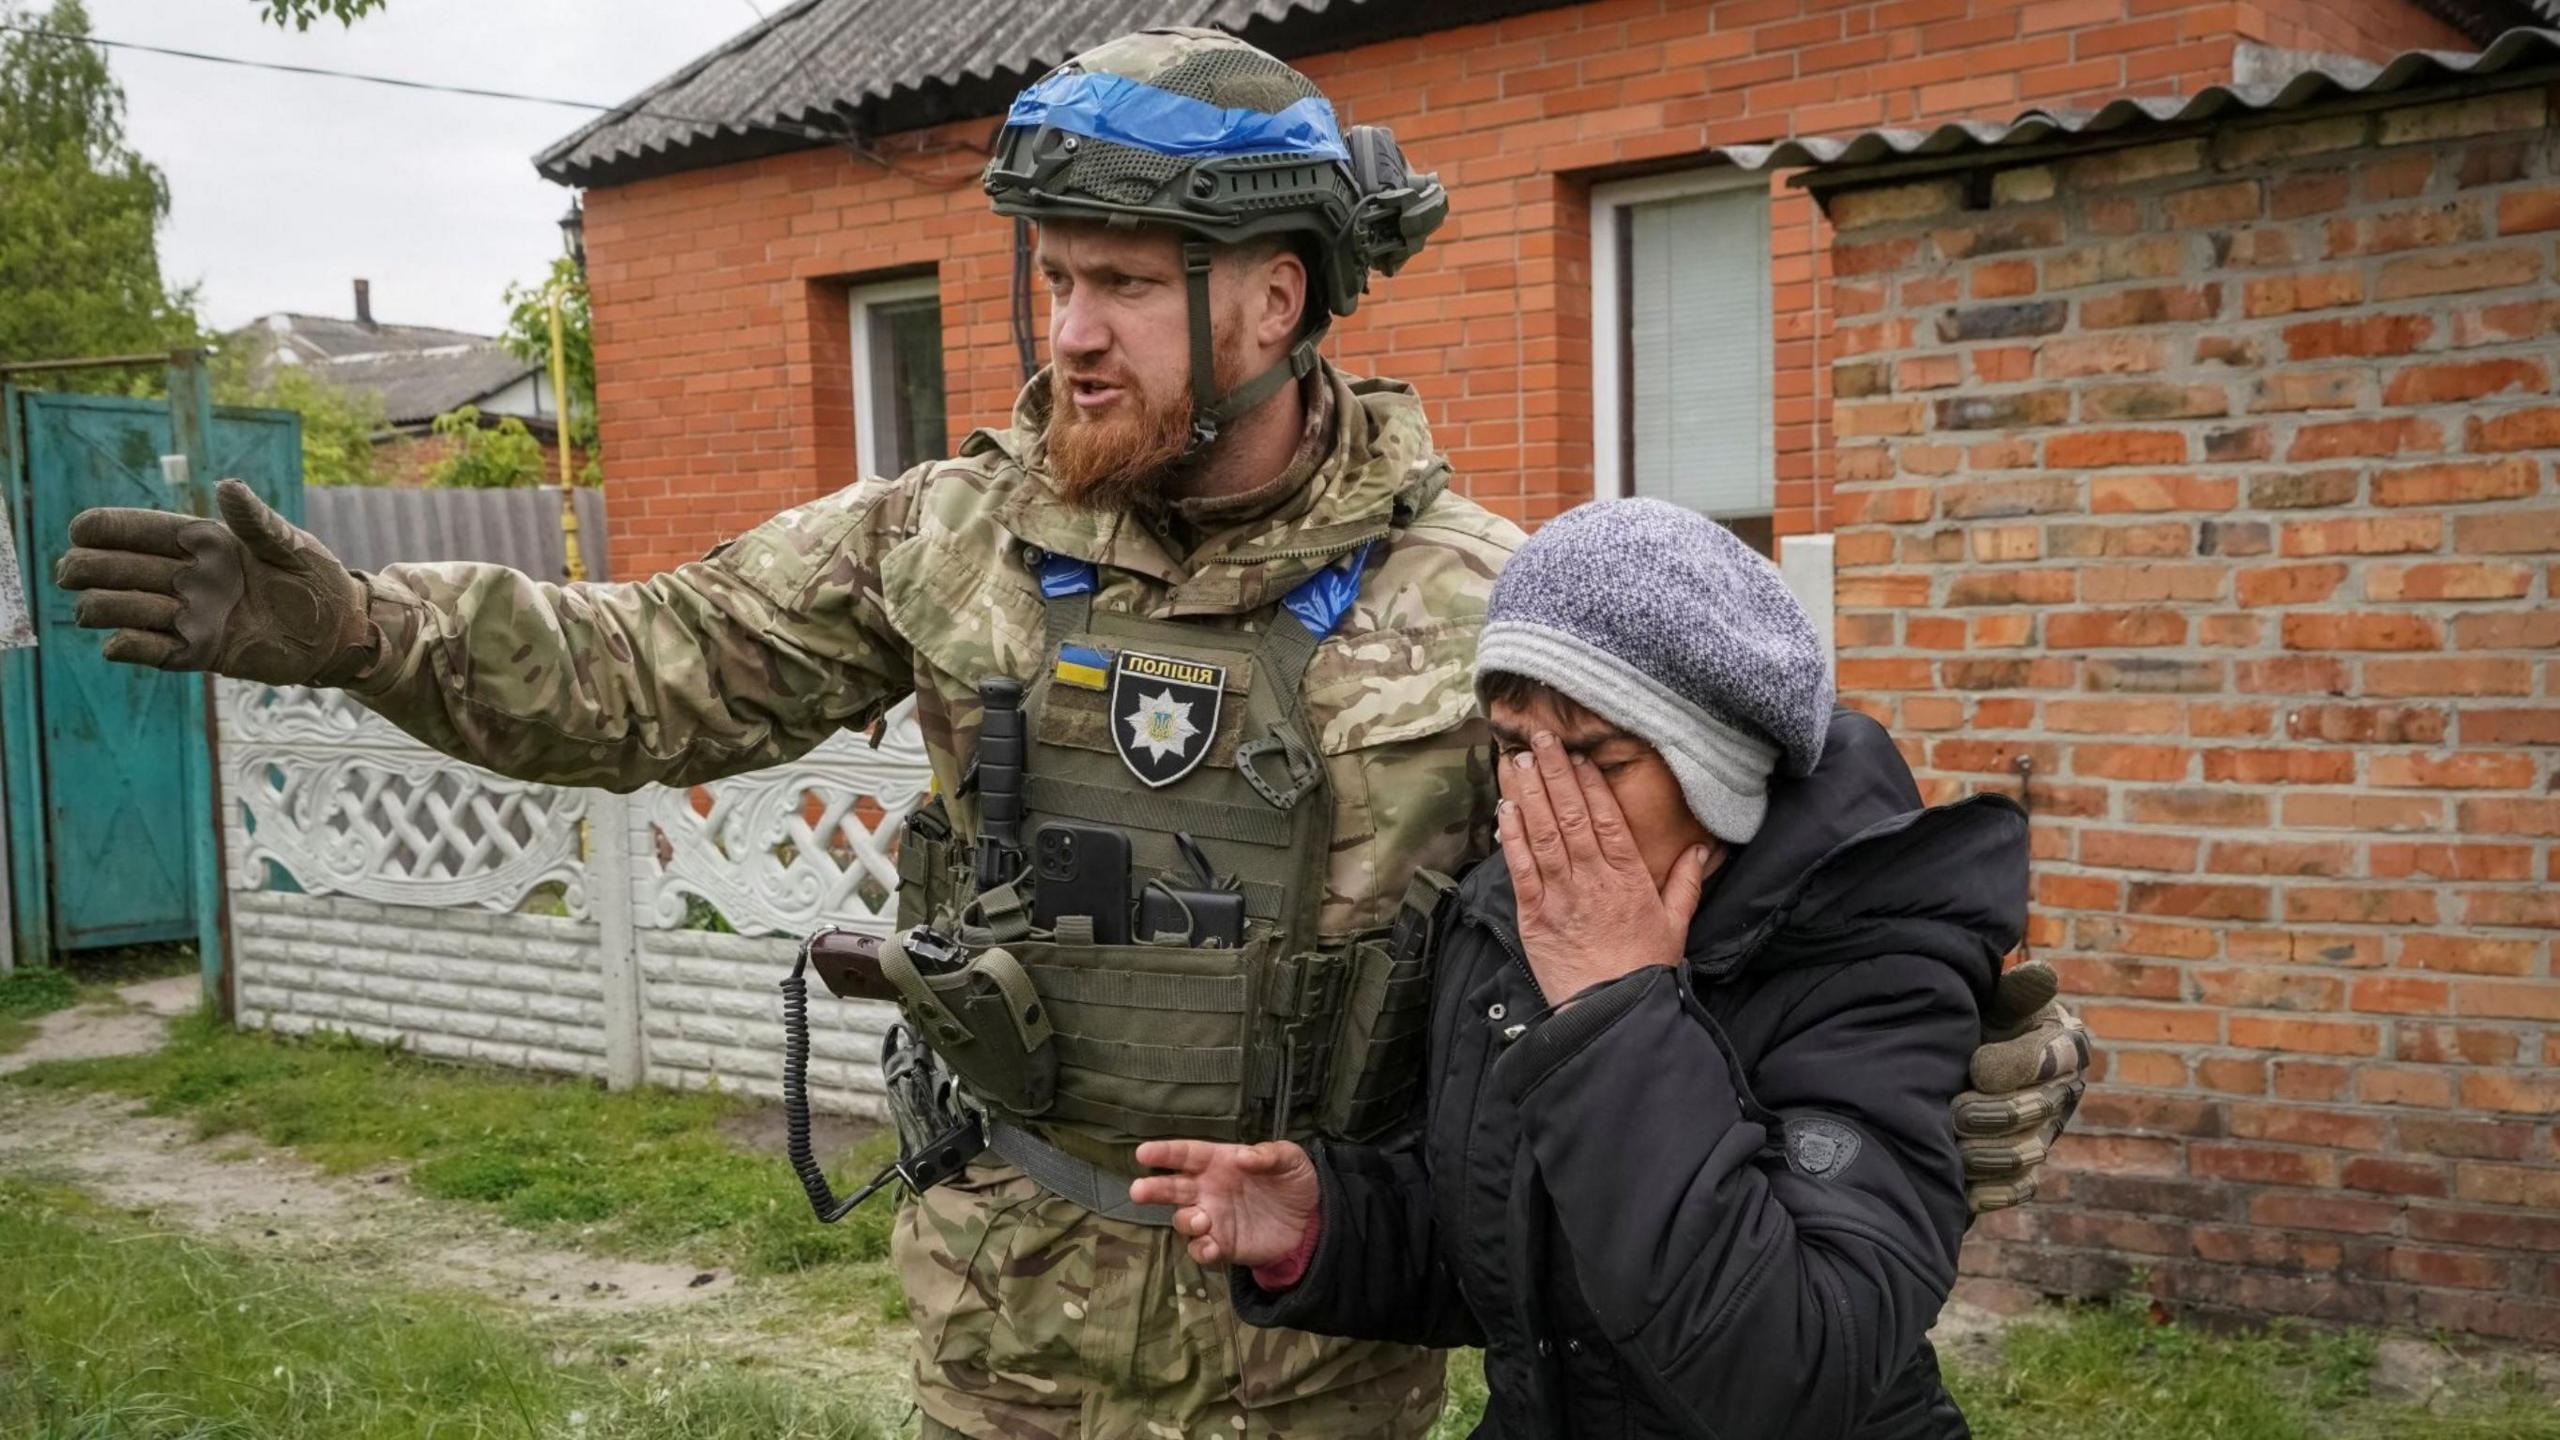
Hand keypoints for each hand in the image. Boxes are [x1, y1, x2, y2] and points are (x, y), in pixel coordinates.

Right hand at [55, 478, 372, 686]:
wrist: (338, 630)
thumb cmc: (315, 578)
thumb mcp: (289, 544)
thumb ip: (256, 519)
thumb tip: (225, 485)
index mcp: (202, 542)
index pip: (139, 530)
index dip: (105, 528)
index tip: (80, 530)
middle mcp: (186, 577)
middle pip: (117, 568)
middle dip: (87, 567)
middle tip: (72, 571)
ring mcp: (187, 615)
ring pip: (122, 609)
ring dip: (105, 607)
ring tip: (92, 608)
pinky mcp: (197, 652)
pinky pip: (150, 651)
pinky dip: (129, 646)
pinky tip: (117, 643)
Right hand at [1130, 1139, 1318, 1268]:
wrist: (1311, 1221)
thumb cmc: (1293, 1182)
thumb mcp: (1290, 1159)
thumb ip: (1269, 1154)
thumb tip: (1243, 1157)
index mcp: (1219, 1161)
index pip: (1186, 1154)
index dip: (1165, 1153)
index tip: (1143, 1153)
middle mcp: (1208, 1189)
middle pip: (1172, 1187)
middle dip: (1154, 1189)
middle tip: (1138, 1191)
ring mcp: (1213, 1218)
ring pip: (1183, 1219)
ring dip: (1185, 1220)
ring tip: (1201, 1220)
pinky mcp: (1222, 1245)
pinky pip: (1201, 1248)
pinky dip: (1201, 1248)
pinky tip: (1211, 1246)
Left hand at [1495, 731, 1714, 1007]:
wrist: (1610, 1013)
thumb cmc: (1643, 969)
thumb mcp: (1676, 925)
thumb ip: (1687, 882)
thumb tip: (1702, 849)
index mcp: (1628, 876)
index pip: (1606, 818)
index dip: (1589, 783)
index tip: (1578, 755)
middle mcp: (1592, 878)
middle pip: (1570, 815)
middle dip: (1554, 773)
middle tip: (1541, 739)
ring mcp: (1560, 894)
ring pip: (1542, 833)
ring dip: (1529, 793)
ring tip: (1518, 760)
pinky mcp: (1533, 914)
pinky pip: (1520, 867)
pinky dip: (1511, 836)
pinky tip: (1505, 809)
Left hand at [1952, 960, 2090, 1212]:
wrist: (1944, 1062)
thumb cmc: (1974, 1023)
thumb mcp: (1991, 1002)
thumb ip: (2014, 993)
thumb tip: (2041, 974)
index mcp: (2062, 1045)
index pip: (2057, 1060)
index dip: (2019, 1067)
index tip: (1977, 1066)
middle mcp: (2062, 1092)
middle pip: (2040, 1113)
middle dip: (1995, 1113)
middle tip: (1955, 1110)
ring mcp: (2044, 1135)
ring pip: (2026, 1154)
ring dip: (1985, 1152)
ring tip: (1950, 1142)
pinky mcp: (2023, 1171)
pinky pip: (2017, 1188)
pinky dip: (1988, 1189)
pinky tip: (1960, 1184)